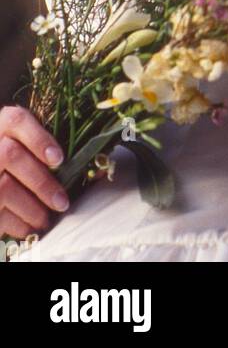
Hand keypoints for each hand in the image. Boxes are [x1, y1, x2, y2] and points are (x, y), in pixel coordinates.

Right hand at [0, 105, 68, 238]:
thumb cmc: (21, 166)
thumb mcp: (31, 150)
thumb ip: (53, 152)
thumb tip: (99, 168)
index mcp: (2, 125)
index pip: (16, 120)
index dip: (39, 138)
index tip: (59, 159)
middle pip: (11, 156)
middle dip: (41, 182)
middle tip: (62, 202)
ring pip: (5, 188)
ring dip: (32, 209)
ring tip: (47, 218)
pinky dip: (18, 224)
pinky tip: (30, 227)